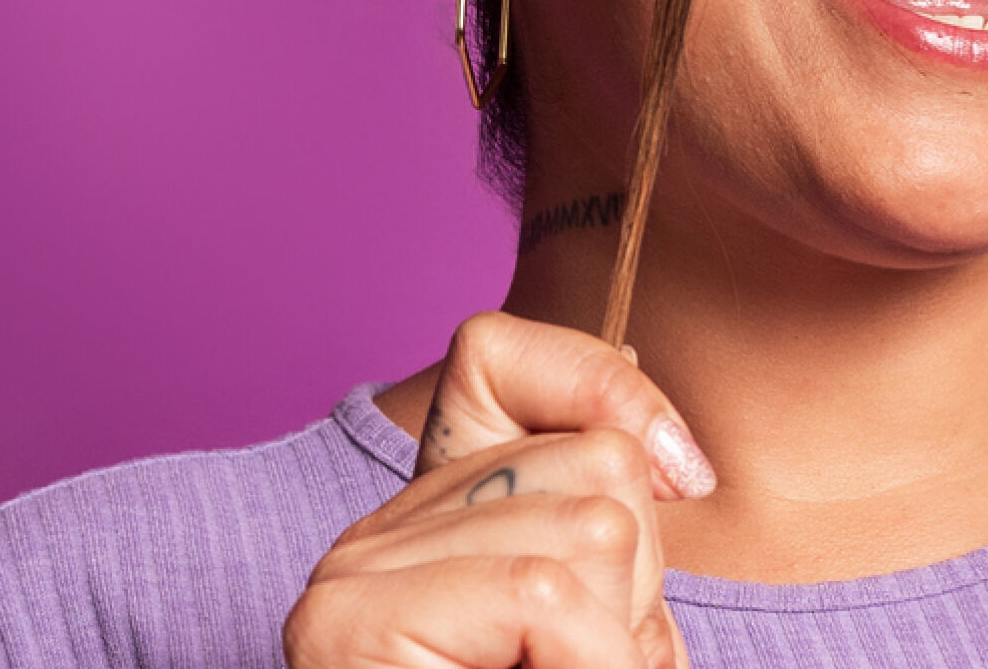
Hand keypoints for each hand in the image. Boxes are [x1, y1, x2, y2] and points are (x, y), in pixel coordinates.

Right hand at [284, 311, 715, 668]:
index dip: (609, 421)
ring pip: (593, 527)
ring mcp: (348, 572)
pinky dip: (586, 665)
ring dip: (618, 640)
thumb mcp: (608, 610)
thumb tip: (636, 378)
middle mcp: (368, 533)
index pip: (496, 351)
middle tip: (574, 661)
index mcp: (421, 522)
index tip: (642, 535)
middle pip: (594, 456)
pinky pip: (541, 591)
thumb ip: (602, 505)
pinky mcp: (345, 622)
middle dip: (635, 581)